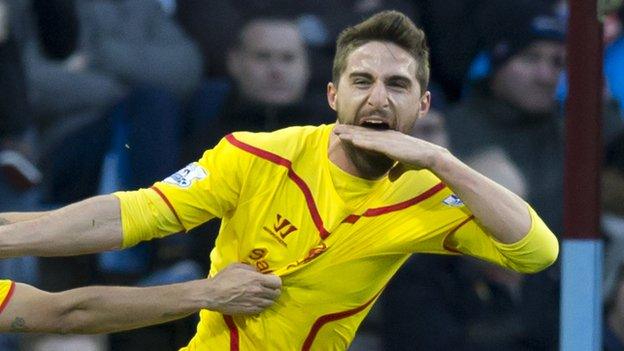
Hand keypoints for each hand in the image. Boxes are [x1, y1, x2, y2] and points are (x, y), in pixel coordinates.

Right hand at [205, 263, 281, 314]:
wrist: (213, 294)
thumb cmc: (223, 278)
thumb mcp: (237, 266)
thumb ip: (251, 268)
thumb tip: (259, 272)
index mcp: (257, 279)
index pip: (277, 282)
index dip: (276, 281)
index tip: (272, 280)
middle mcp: (259, 292)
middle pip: (276, 294)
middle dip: (274, 290)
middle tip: (269, 288)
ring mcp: (255, 303)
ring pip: (271, 303)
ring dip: (269, 299)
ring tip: (264, 296)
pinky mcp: (250, 311)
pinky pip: (262, 309)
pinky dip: (262, 306)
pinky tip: (257, 302)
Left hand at [333, 124, 449, 179]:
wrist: (430, 156)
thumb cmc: (418, 160)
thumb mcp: (404, 166)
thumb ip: (396, 171)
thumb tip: (390, 178)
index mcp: (389, 139)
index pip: (369, 135)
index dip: (356, 133)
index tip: (345, 132)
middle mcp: (386, 136)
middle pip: (363, 132)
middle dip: (349, 130)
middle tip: (336, 128)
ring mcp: (387, 140)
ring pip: (364, 136)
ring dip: (350, 134)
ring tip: (337, 132)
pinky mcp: (389, 145)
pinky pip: (371, 143)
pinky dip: (361, 141)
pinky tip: (351, 140)